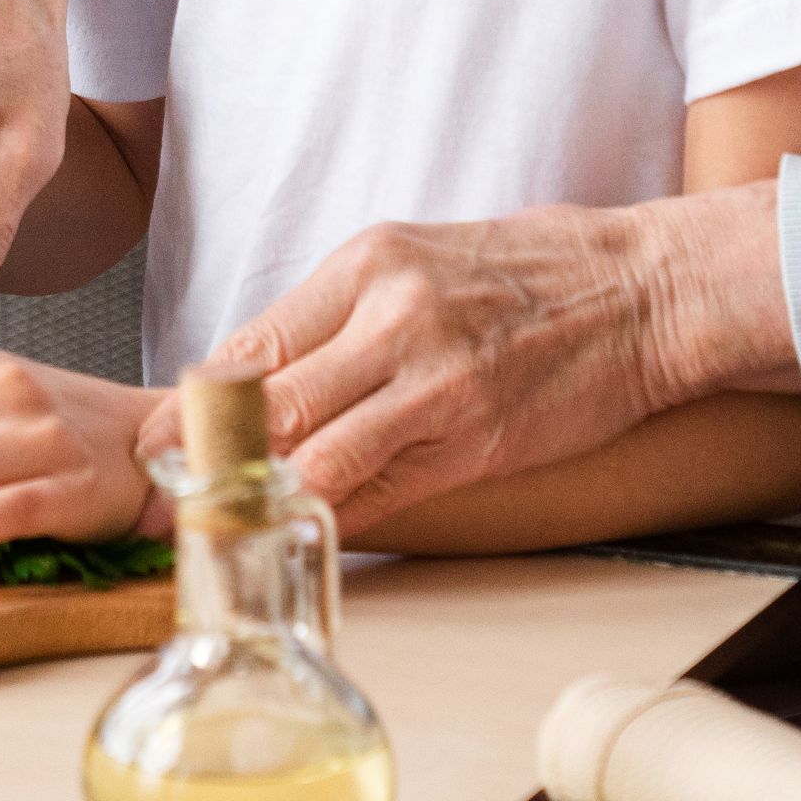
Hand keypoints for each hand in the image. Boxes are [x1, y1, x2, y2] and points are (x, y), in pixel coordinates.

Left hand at [215, 185, 787, 533]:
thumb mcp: (423, 261)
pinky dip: (333, 519)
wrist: (644, 289)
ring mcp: (431, 376)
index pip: (252, 342)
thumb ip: (347, 318)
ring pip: (313, 454)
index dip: (194, 403)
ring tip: (217, 530)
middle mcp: (389, 312)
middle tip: (162, 498)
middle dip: (206, 457)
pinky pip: (380, 491)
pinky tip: (302, 539)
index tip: (156, 441)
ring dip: (260, 499)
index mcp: (367, 261)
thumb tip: (270, 376)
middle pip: (266, 401)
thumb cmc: (536, 276)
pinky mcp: (472, 436)